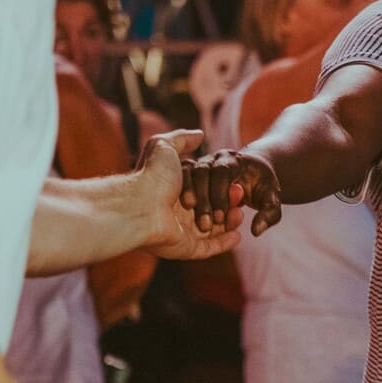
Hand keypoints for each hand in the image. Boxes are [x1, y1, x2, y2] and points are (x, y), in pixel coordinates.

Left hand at [137, 130, 243, 258]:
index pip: (204, 191)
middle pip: (211, 210)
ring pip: (213, 230)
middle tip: (240, 199)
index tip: (235, 183)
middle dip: (228, 205)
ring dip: (229, 223)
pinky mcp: (186, 248)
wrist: (141, 204)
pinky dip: (224, 243)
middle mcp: (177, 212)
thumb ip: (182, 139)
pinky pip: (209, 248)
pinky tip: (238, 235)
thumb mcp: (164, 146)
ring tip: (239, 214)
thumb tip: (199, 134)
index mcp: (174, 192)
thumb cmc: (152, 175)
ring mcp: (181, 232)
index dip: (220, 188)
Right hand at [180, 147, 281, 237]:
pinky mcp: (190, 171)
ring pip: (189, 174)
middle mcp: (215, 158)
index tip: (220, 219)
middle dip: (204, 199)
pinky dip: (182, 192)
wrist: (252, 174)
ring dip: (191, 197)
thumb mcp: (271, 200)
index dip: (219, 195)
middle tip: (206, 225)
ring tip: (196, 220)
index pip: (223, 172)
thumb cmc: (261, 187)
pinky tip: (186, 211)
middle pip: (203, 172)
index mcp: (235, 160)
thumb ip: (269, 214)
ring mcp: (201, 163)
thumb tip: (256, 231)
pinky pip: (181, 178)